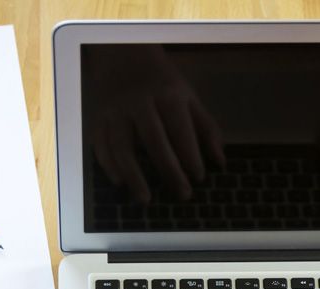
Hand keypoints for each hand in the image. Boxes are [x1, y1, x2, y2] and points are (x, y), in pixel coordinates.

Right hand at [89, 47, 224, 202]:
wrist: (124, 58)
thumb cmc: (164, 85)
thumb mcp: (189, 98)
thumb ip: (206, 129)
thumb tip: (220, 162)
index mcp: (167, 96)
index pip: (180, 130)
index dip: (190, 155)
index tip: (199, 178)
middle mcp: (140, 103)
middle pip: (154, 140)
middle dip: (169, 170)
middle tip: (183, 195)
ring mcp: (116, 112)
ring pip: (122, 146)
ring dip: (134, 175)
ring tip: (146, 200)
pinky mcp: (99, 119)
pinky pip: (100, 145)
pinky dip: (108, 165)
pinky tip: (120, 182)